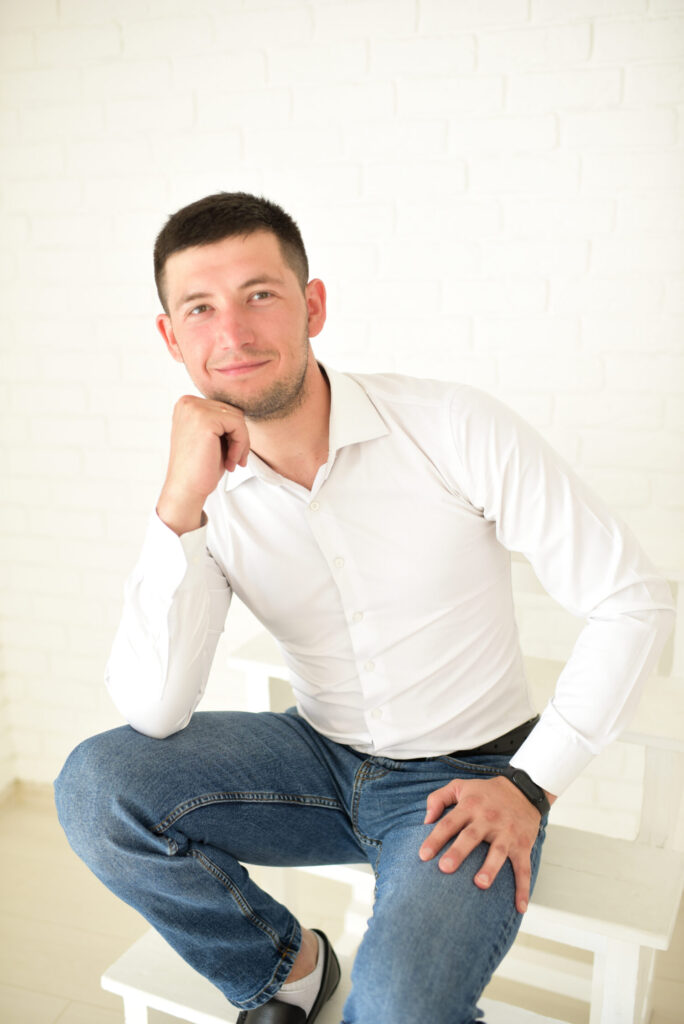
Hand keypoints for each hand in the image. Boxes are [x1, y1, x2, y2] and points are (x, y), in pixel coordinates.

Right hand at [157, 395, 250, 534]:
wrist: (186, 489)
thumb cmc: (200, 467)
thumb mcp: (211, 437)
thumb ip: (222, 420)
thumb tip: (244, 409)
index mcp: (187, 404)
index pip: (224, 408)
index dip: (233, 432)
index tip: (232, 453)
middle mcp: (188, 402)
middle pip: (232, 410)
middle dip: (239, 437)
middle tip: (235, 461)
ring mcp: (195, 409)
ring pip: (238, 418)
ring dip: (241, 442)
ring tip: (233, 462)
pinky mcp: (205, 420)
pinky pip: (238, 425)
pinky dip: (240, 445)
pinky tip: (231, 462)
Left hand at [419, 774, 547, 912]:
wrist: (523, 791)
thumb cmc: (485, 793)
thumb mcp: (460, 786)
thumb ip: (438, 799)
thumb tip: (425, 820)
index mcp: (470, 806)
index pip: (449, 823)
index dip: (435, 838)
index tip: (423, 855)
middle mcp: (488, 819)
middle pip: (471, 837)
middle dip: (458, 852)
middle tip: (445, 868)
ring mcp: (507, 833)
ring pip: (498, 852)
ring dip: (490, 868)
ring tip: (480, 884)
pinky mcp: (522, 845)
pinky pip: (524, 868)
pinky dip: (523, 888)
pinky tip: (520, 906)